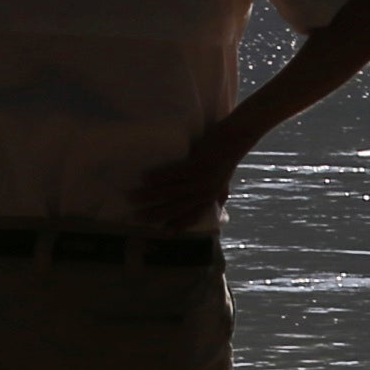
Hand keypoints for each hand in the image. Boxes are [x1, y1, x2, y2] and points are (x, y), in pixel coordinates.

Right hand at [129, 120, 245, 231]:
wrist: (237, 137)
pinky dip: (161, 176)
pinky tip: (145, 178)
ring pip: (173, 192)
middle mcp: (207, 192)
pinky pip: (176, 173)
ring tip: (132, 196)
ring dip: (151, 195)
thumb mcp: (225, 180)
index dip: (179, 224)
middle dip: (156, 213)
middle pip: (178, 207)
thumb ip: (219, 194)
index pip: (193, 215)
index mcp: (212, 196)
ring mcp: (203, 179)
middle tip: (136, 217)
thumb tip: (218, 206)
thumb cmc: (227, 157)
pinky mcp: (199, 164)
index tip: (163, 232)